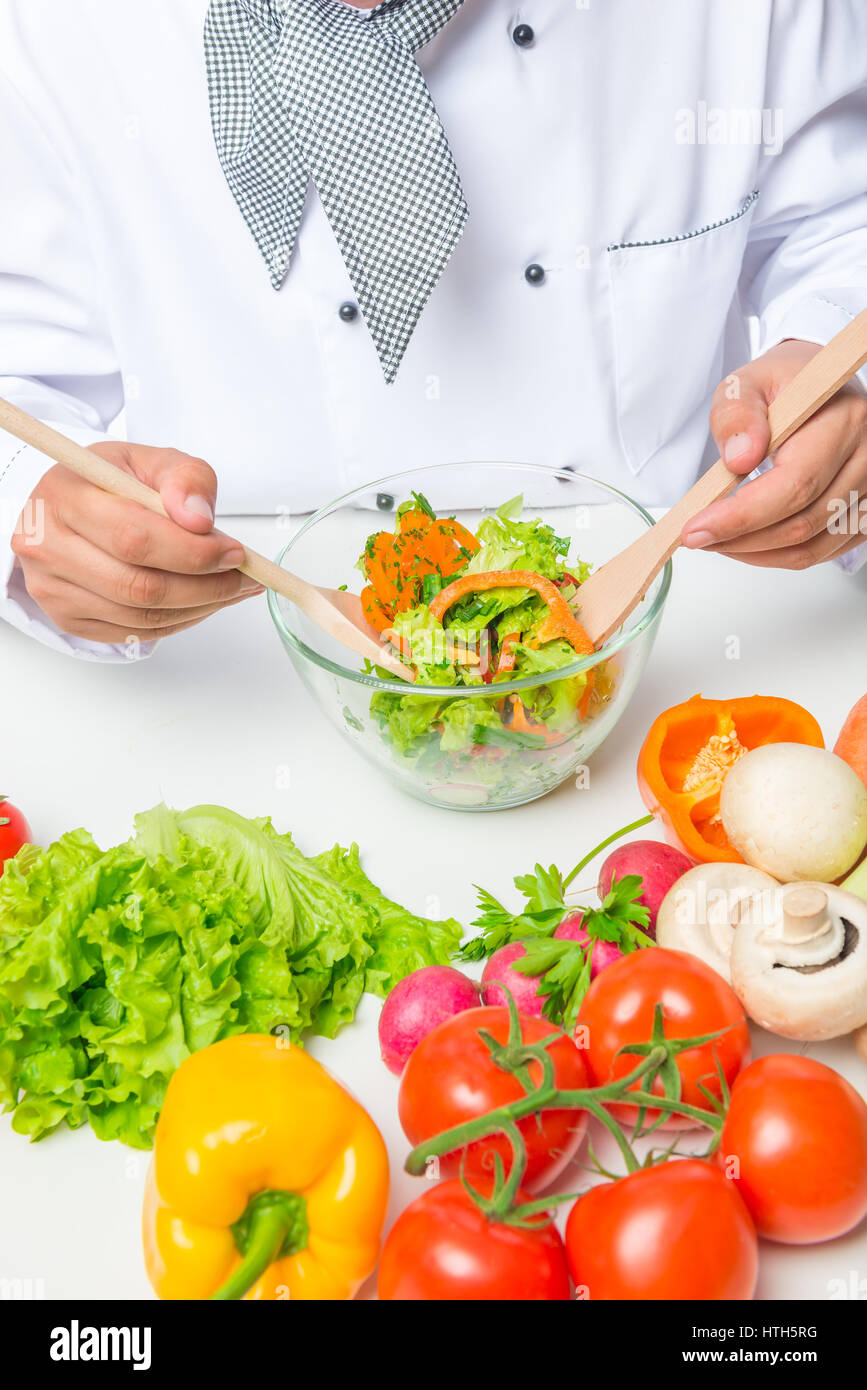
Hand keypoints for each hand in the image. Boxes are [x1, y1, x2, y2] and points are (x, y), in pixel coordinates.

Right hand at [11, 442, 262, 643]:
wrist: (69, 505)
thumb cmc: (111, 481)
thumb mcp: (151, 460)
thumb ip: (184, 478)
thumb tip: (199, 520)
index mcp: (64, 496)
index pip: (135, 536)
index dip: (192, 552)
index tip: (235, 552)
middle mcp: (47, 546)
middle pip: (139, 585)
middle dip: (205, 585)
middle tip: (243, 576)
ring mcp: (52, 588)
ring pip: (141, 615)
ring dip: (199, 607)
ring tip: (232, 588)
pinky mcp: (67, 618)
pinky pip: (134, 631)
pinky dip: (179, 621)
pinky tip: (201, 601)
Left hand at [682, 338, 866, 567]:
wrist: (820, 389)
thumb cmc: (785, 386)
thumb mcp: (746, 384)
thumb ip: (736, 415)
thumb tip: (739, 459)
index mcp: (843, 420)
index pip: (795, 483)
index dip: (743, 515)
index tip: (697, 528)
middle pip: (802, 522)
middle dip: (740, 539)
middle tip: (698, 536)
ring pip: (811, 546)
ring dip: (756, 553)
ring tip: (717, 539)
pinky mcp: (864, 511)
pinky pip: (822, 551)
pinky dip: (778, 556)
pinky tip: (749, 542)